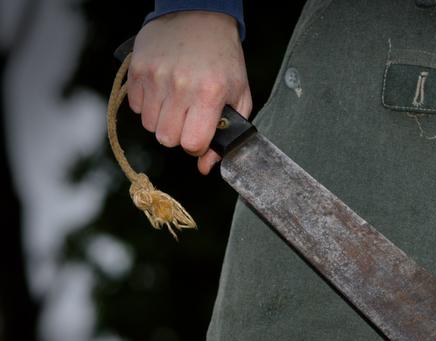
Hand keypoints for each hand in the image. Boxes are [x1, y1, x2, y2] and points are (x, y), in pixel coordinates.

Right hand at [127, 11, 251, 174]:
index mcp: (210, 94)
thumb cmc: (223, 59)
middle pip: (167, 139)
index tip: (201, 135)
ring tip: (177, 102)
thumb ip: (227, 134)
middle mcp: (180, 86)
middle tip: (188, 118)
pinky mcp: (138, 70)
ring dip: (163, 121)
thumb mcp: (238, 96)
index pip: (192, 143)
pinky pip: (137, 108)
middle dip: (179, 135)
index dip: (197, 146)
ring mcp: (156, 77)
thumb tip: (206, 167)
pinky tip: (163, 91)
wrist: (199, 17)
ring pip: (150, 126)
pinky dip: (148, 106)